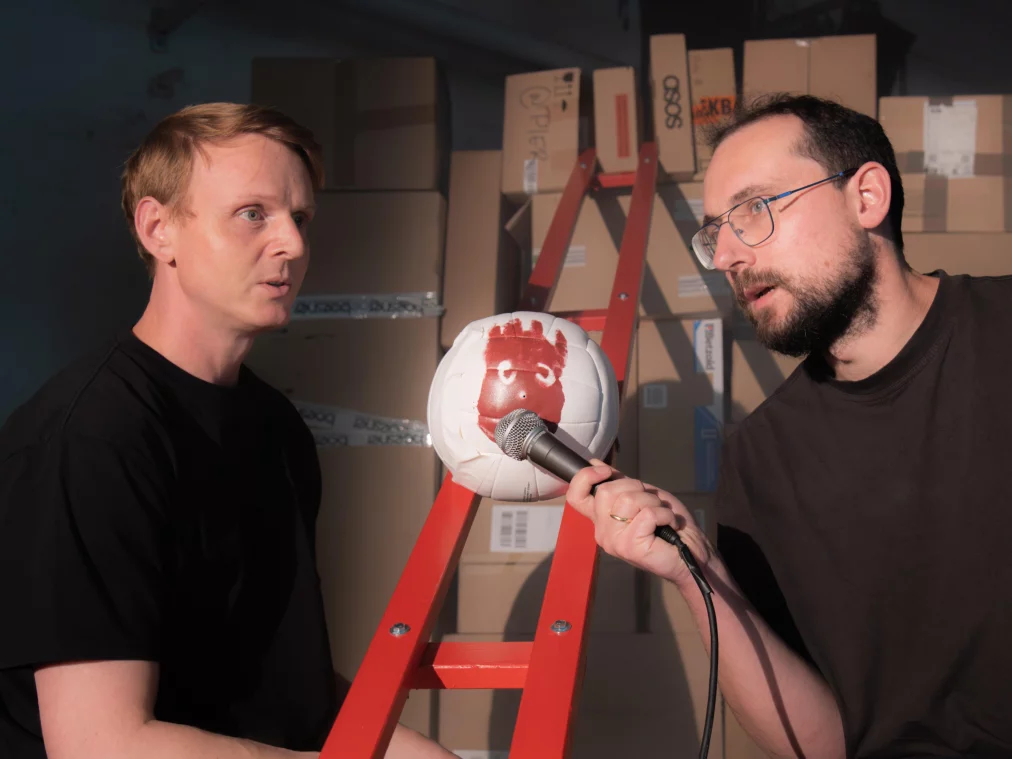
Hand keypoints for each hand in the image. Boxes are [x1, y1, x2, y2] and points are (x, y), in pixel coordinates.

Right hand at [566, 459, 714, 589]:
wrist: (692, 553)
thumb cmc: (669, 525)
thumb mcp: (641, 496)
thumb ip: (619, 484)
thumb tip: (593, 462)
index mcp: (602, 520)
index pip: (575, 497)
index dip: (585, 477)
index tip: (607, 471)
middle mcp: (602, 532)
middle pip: (605, 491)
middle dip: (636, 487)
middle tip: (652, 502)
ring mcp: (614, 541)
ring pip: (627, 500)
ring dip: (653, 502)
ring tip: (662, 515)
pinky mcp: (629, 547)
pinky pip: (646, 514)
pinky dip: (664, 514)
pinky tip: (669, 524)